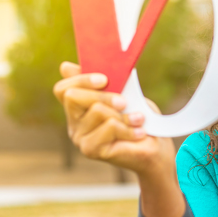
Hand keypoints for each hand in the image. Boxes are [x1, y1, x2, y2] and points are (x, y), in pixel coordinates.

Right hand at [52, 62, 175, 177]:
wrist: (155, 146)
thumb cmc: (138, 117)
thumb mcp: (122, 92)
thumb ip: (100, 80)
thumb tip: (65, 66)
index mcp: (78, 106)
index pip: (62, 89)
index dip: (81, 79)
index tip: (105, 79)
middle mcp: (73, 122)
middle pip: (73, 96)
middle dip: (103, 95)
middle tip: (124, 102)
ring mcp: (79, 137)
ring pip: (97, 111)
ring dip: (123, 114)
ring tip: (138, 120)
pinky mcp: (90, 150)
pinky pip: (109, 127)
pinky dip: (128, 128)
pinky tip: (139, 132)